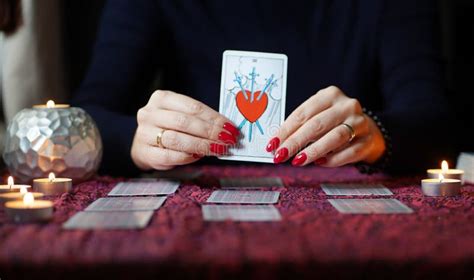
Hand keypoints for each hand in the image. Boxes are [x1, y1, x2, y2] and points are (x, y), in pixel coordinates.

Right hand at [131, 90, 238, 169]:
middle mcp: (150, 113)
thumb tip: (227, 129)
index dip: (214, 118)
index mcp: (162, 98)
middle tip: (227, 140)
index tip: (230, 128)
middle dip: (210, 132)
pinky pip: (170, 156)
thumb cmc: (169, 127)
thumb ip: (201, 119)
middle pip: (184, 122)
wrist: (143, 144)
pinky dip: (187, 157)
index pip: (193, 107)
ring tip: (218, 149)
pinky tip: (199, 156)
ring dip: (201, 145)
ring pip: (177, 139)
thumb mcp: (181, 116)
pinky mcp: (145, 153)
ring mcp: (144, 133)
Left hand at [266, 86, 385, 166]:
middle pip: (317, 125)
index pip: (303, 113)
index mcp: (330, 95)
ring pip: (334, 138)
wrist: (366, 130)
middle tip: (280, 155)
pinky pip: (349, 152)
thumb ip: (301, 127)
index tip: (272, 145)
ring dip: (313, 151)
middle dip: (295, 142)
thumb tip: (277, 144)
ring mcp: (360, 122)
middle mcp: (347, 106)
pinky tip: (320, 163)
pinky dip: (333, 160)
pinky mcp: (367, 141)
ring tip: (298, 161)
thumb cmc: (333, 123)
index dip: (285, 130)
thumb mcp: (318, 116)